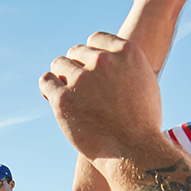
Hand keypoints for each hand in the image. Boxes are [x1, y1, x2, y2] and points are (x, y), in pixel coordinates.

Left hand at [39, 32, 162, 163]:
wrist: (133, 151)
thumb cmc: (142, 123)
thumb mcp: (145, 82)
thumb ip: (126, 66)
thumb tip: (109, 58)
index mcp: (126, 52)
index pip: (95, 40)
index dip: (90, 55)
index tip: (90, 69)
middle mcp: (103, 61)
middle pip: (76, 52)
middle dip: (76, 68)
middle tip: (79, 89)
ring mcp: (82, 79)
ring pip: (59, 64)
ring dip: (60, 77)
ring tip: (67, 95)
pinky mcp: (63, 99)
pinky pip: (46, 81)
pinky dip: (48, 88)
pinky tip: (52, 97)